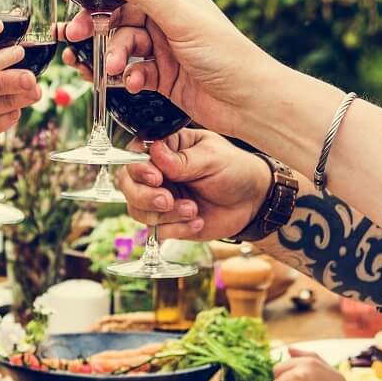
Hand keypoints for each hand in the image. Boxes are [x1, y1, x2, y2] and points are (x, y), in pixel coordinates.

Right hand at [63, 0, 279, 136]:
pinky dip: (129, 78)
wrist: (248, 103)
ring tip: (111, 70)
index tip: (79, 7)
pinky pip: (134, 72)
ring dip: (113, 57)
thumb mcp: (182, 21)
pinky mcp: (162, 76)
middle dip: (98, 30)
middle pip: (120, 18)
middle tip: (75, 40)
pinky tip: (134, 84)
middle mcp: (167, 19)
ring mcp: (164, 48)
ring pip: (124, 47)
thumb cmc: (227, 54)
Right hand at [117, 129, 271, 241]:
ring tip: (192, 209)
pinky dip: (176, 229)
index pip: (135, 155)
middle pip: (128, 185)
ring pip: (138, 210)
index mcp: (167, 149)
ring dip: (164, 215)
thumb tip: (154, 151)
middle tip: (168, 200)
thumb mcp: (212, 158)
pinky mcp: (169, 222)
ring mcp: (162, 198)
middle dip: (145, 196)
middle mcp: (159, 173)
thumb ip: (182, 159)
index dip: (139, 168)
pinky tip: (197, 221)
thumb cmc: (235, 170)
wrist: (253, 202)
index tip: (156, 177)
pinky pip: (157, 231)